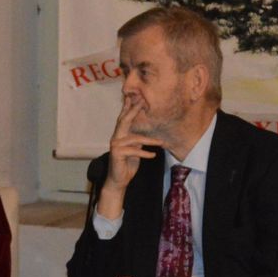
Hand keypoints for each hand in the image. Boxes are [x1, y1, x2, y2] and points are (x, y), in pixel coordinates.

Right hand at [95, 93, 158, 218]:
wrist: (119, 181)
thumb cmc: (127, 165)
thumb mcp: (135, 150)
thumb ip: (137, 140)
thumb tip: (145, 132)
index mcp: (120, 135)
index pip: (123, 118)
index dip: (128, 107)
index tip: (134, 96)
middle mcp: (116, 138)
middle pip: (124, 120)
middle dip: (134, 110)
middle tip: (142, 100)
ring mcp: (115, 145)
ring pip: (135, 139)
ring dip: (150, 141)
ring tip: (162, 143)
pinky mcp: (117, 154)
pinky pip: (135, 151)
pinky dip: (145, 154)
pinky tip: (153, 155)